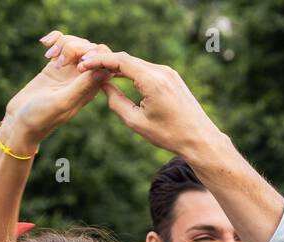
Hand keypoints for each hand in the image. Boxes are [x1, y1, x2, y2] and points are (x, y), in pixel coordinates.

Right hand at [2, 32, 113, 146]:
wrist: (20, 121)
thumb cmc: (41, 116)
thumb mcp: (62, 101)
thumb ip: (82, 87)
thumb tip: (106, 71)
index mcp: (91, 89)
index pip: (105, 63)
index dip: (95, 57)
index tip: (77, 66)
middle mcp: (83, 79)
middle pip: (91, 49)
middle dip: (75, 48)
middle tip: (57, 61)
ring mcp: (70, 70)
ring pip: (77, 43)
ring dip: (62, 43)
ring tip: (48, 57)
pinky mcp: (56, 64)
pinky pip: (63, 42)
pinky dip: (55, 38)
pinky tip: (43, 44)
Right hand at [75, 50, 222, 156]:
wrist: (200, 139)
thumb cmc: (169, 135)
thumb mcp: (136, 121)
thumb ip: (116, 101)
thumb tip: (103, 85)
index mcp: (152, 81)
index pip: (120, 61)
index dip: (99, 61)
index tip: (83, 65)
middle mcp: (162, 72)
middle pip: (127, 59)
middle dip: (105, 61)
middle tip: (85, 66)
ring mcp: (169, 73)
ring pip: (137, 64)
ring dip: (118, 66)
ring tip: (98, 71)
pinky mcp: (173, 77)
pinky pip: (147, 69)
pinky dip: (131, 71)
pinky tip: (118, 76)